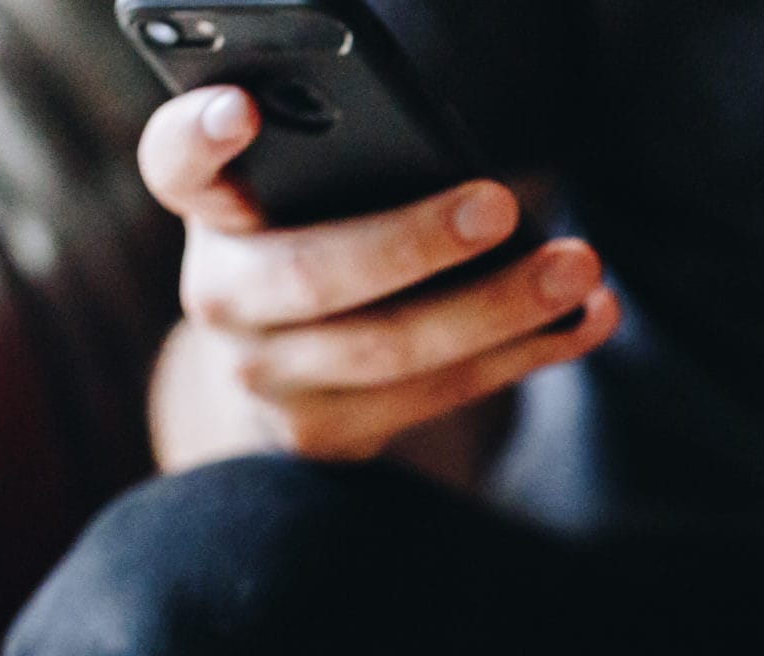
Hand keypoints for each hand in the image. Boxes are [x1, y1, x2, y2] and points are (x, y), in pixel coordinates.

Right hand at [139, 86, 620, 461]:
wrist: (283, 362)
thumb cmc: (319, 233)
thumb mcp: (310, 189)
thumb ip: (346, 163)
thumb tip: (463, 177)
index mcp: (209, 208)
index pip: (174, 164)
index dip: (198, 139)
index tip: (242, 109)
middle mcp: (218, 299)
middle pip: (312, 275)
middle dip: (414, 242)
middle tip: (501, 205)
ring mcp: (266, 379)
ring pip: (389, 350)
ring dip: (498, 309)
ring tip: (579, 267)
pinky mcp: (324, 436)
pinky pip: (438, 395)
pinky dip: (525, 354)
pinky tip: (588, 317)